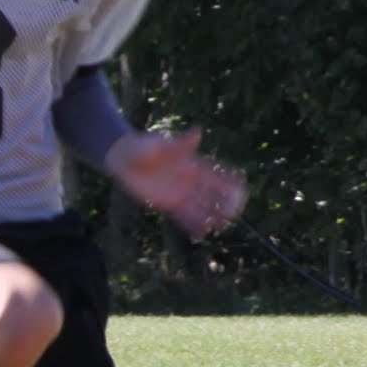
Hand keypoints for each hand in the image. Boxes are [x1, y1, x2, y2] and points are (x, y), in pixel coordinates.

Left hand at [105, 128, 247, 239]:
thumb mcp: (161, 144)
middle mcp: (188, 180)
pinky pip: (182, 217)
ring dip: (212, 216)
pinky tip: (201, 234)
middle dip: (225, 202)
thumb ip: (180, 143)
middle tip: (238, 211)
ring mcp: (179, 193)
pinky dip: (192, 225)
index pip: (215, 174)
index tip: (243, 186)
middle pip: (212, 193)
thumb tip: (198, 132)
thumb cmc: (143, 146)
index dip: (229, 179)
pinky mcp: (167, 204)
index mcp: (191, 164)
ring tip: (223, 227)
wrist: (124, 158)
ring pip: (200, 207)